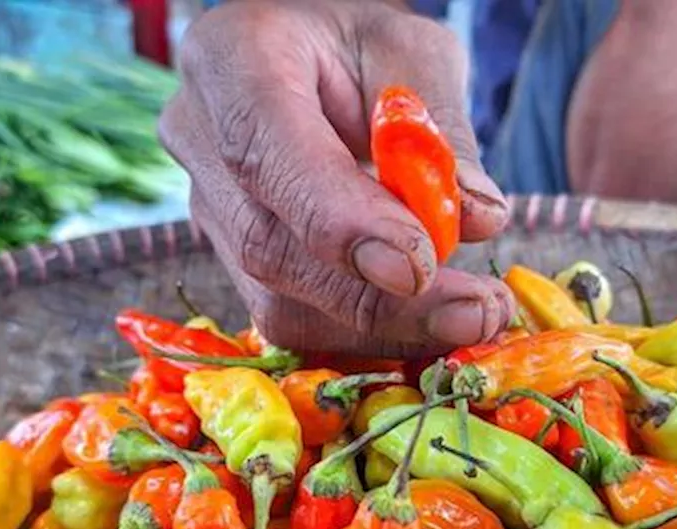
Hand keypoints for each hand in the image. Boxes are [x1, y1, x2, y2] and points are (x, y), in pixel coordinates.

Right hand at [160, 0, 513, 356]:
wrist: (312, 61)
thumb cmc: (361, 46)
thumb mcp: (415, 54)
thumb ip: (442, 129)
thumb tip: (477, 219)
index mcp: (231, 61)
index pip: (268, 154)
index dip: (340, 221)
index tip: (419, 265)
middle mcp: (198, 139)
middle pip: (269, 246)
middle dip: (377, 297)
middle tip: (477, 311)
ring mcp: (207, 207)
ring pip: (277, 301)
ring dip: (381, 328)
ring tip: (471, 317)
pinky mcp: (233, 259)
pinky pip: (292, 318)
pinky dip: (367, 334)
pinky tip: (430, 323)